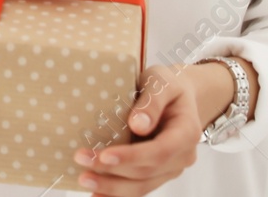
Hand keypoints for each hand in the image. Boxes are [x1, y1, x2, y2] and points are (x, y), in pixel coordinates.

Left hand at [72, 64, 206, 194]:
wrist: (178, 96)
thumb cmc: (169, 85)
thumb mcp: (162, 81)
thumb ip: (152, 101)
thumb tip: (138, 125)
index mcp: (186, 133)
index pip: (160, 151)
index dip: (132, 157)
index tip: (105, 155)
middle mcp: (181, 156)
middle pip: (147, 172)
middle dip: (113, 171)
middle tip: (81, 160)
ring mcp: (170, 168)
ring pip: (141, 185)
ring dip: (112, 187)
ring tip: (84, 179)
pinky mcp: (157, 172)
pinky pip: (138, 187)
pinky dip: (117, 192)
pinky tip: (96, 194)